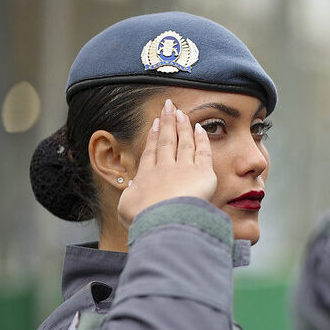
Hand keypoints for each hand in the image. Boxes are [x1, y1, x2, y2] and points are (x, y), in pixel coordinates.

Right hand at [117, 99, 216, 227]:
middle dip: (167, 122)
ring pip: (184, 142)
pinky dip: (202, 140)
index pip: (151, 152)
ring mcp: (184, 168)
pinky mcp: (202, 173)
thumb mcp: (127, 208)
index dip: (153, 136)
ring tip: (182, 113)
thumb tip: (131, 189)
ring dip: (183, 126)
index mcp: (147, 177)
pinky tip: (200, 128)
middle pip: (166, 140)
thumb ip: (129, 196)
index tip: (154, 124)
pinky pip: (203, 152)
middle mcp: (165, 168)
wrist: (162, 222)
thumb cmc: (144, 220)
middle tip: (168, 107)